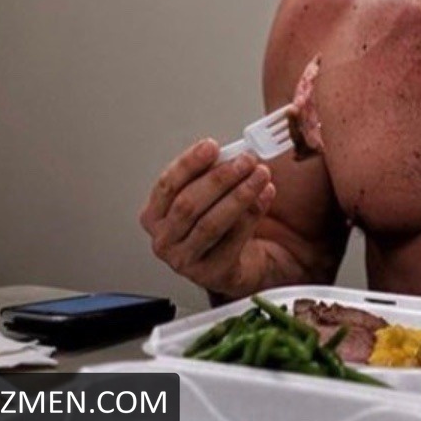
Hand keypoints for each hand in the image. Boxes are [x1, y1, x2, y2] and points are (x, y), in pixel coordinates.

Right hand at [138, 139, 277, 297]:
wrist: (233, 262)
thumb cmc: (216, 222)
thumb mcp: (207, 194)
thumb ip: (214, 173)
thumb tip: (236, 152)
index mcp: (154, 215)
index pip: (167, 185)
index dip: (189, 164)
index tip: (212, 146)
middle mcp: (164, 239)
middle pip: (189, 204)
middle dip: (220, 178)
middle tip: (246, 160)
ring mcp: (184, 260)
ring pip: (211, 223)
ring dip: (240, 195)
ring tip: (261, 175)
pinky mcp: (210, 274)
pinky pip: (233, 241)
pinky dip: (253, 215)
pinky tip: (266, 195)